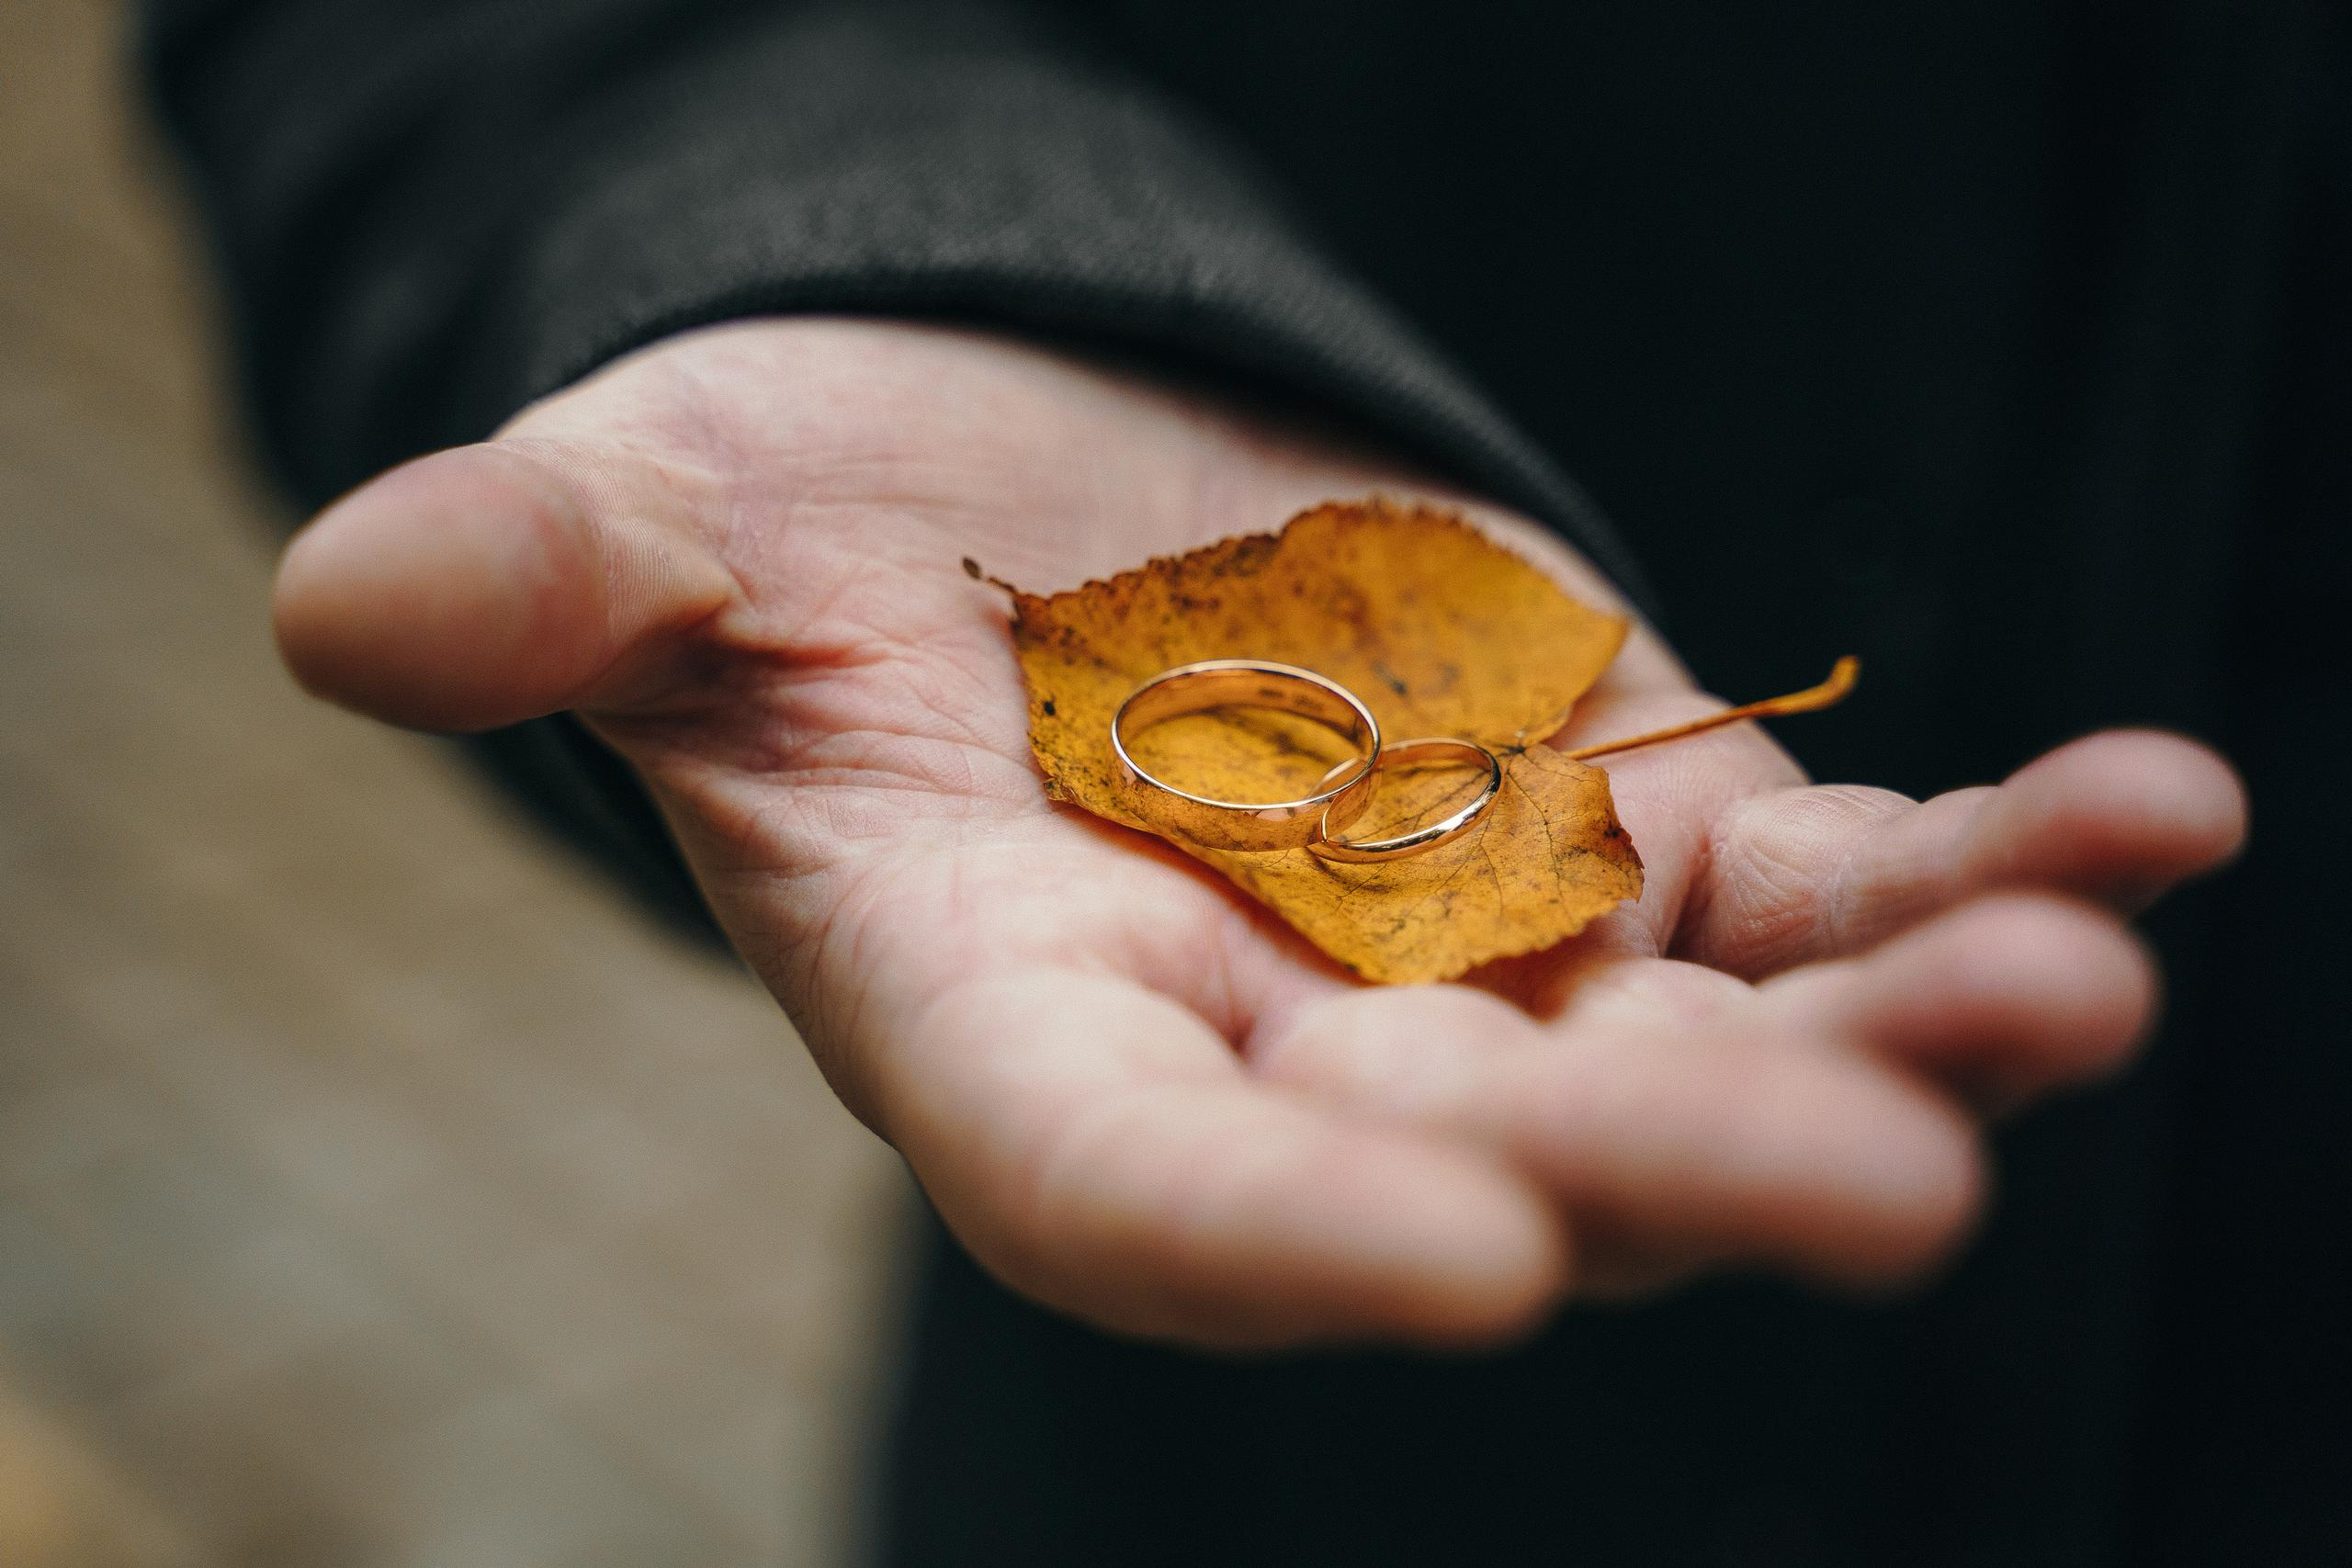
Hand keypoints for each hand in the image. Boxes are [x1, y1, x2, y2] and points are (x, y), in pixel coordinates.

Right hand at [273, 320, 2245, 1346]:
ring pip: (1700, 1059)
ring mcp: (1479, 960)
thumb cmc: (807, 522)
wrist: (1031, 483)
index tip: (1461, 1273)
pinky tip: (2151, 814)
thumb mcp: (669, 518)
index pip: (1131, 1190)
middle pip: (1470, 1166)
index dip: (1275, 1248)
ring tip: (2073, 982)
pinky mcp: (1629, 838)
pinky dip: (1975, 865)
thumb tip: (361, 603)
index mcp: (1018, 1019)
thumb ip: (563, 579)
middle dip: (1664, 1184)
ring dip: (1898, 1044)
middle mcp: (1270, 1044)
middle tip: (1888, 1198)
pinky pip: (1823, 891)